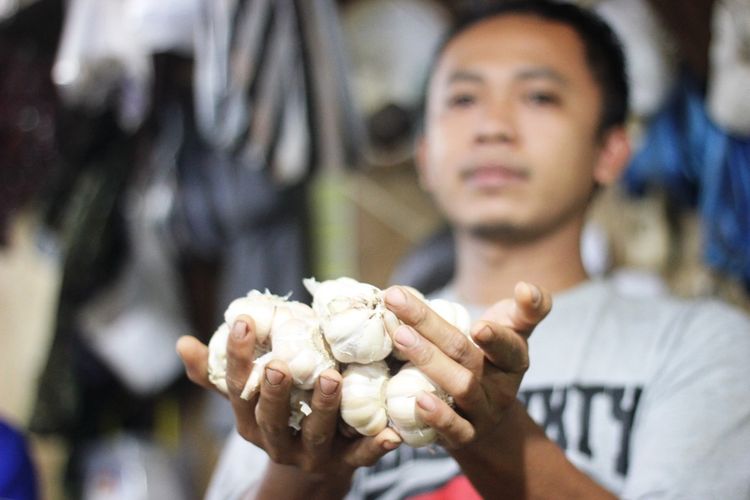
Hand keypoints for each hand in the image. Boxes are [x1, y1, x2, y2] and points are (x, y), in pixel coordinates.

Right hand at [176, 319, 399, 479]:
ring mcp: (311, 456)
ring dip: (324, 407)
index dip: (237, 359)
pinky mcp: (345, 464)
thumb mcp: (247, 397)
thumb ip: (218, 373)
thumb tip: (181, 343)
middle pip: (273, 419)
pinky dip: (376, 446)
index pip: (238, 390)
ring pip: (316, 434)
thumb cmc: (279, 416)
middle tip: (280, 364)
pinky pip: (361, 457)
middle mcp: (277, 442)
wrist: (313, 467)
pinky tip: (391, 432)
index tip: (241, 322)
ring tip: (333, 378)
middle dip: (275, 392)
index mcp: (250, 422)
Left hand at [383, 282, 551, 449]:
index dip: (496, 337)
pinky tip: (417, 399)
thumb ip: (525, 308)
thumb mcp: (512, 331)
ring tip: (400, 336)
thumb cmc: (492, 359)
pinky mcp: (465, 436)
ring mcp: (483, 412)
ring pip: (459, 387)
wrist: (489, 416)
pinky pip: (453, 428)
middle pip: (465, 354)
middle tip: (398, 302)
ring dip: (428, 360)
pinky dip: (437, 415)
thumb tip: (527, 287)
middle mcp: (501, 386)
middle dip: (430, 326)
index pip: (509, 345)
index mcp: (514, 358)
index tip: (478, 327)